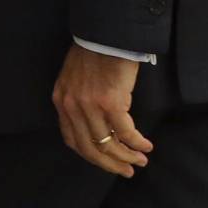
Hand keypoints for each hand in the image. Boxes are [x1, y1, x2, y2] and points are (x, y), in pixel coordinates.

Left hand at [52, 44, 152, 177]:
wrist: (105, 36)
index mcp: (61, 100)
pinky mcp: (110, 103)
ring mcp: (90, 106)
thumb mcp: (75, 80)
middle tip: (126, 171)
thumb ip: (79, 102)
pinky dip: (137, 144)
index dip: (91, 156)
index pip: (72, 139)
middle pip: (89, 148)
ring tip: (140, 160)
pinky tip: (146, 146)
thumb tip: (96, 126)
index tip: (106, 162)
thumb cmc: (93, 54)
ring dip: (126, 156)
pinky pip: (125, 133)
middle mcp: (71, 106)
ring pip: (108, 144)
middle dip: (109, 164)